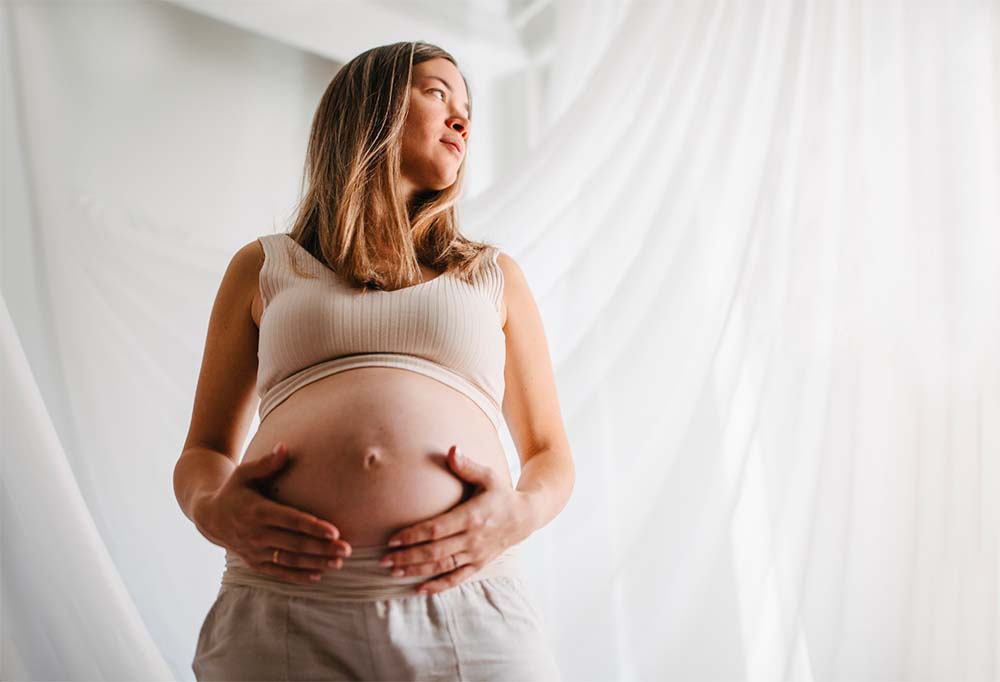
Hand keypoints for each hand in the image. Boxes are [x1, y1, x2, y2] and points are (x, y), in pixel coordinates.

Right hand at [194, 442, 352, 583]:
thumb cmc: (234, 490)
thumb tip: (284, 447)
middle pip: (294, 543)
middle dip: (321, 548)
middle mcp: (256, 534)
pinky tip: (318, 575)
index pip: (289, 521)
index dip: (312, 527)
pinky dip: (297, 576)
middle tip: (347, 550)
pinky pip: (277, 572)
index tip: (334, 531)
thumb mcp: (244, 473)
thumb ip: (265, 463)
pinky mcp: (254, 563)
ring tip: (338, 563)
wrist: (209, 516)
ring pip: (289, 560)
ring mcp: (255, 551)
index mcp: (257, 511)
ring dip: (315, 563)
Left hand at [379, 445, 531, 594]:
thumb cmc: (501, 493)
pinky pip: (456, 579)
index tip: (392, 539)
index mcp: (472, 517)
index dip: (414, 535)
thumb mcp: (489, 476)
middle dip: (408, 556)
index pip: (437, 529)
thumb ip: (467, 466)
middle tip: (384, 559)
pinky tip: (419, 589)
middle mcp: (473, 539)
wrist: (525, 517)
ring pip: (442, 566)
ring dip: (417, 570)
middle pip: (435, 551)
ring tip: (394, 571)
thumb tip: (451, 450)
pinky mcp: (479, 564)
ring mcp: (476, 554)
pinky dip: (438, 586)